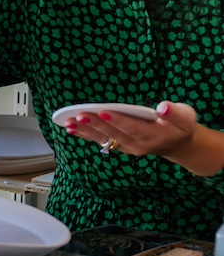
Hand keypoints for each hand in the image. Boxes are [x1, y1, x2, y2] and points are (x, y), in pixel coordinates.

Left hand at [65, 100, 198, 158]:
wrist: (179, 145)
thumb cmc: (181, 126)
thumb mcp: (186, 117)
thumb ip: (175, 113)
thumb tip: (163, 107)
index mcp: (154, 135)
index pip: (133, 127)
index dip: (118, 120)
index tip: (103, 112)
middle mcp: (139, 145)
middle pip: (115, 134)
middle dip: (96, 124)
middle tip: (79, 115)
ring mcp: (129, 148)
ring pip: (105, 139)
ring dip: (86, 131)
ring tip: (68, 123)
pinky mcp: (121, 146)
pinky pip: (102, 141)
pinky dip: (86, 135)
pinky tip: (71, 128)